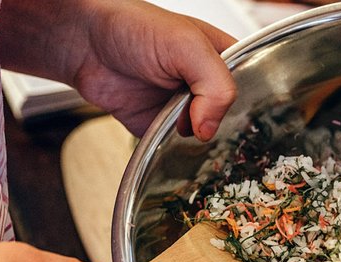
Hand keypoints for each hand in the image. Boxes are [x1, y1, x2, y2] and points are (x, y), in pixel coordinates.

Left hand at [0, 0, 237, 140]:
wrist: (84, 44)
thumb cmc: (134, 28)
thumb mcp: (187, 45)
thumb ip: (214, 83)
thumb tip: (210, 129)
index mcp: (224, 58)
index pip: (254, 86)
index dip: (256, 105)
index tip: (252, 123)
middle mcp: (208, 85)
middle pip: (233, 118)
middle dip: (228, 130)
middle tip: (221, 138)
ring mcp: (187, 108)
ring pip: (208, 137)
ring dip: (203, 145)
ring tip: (197, 142)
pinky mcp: (164, 128)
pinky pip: (179, 149)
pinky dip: (179, 154)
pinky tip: (180, 152)